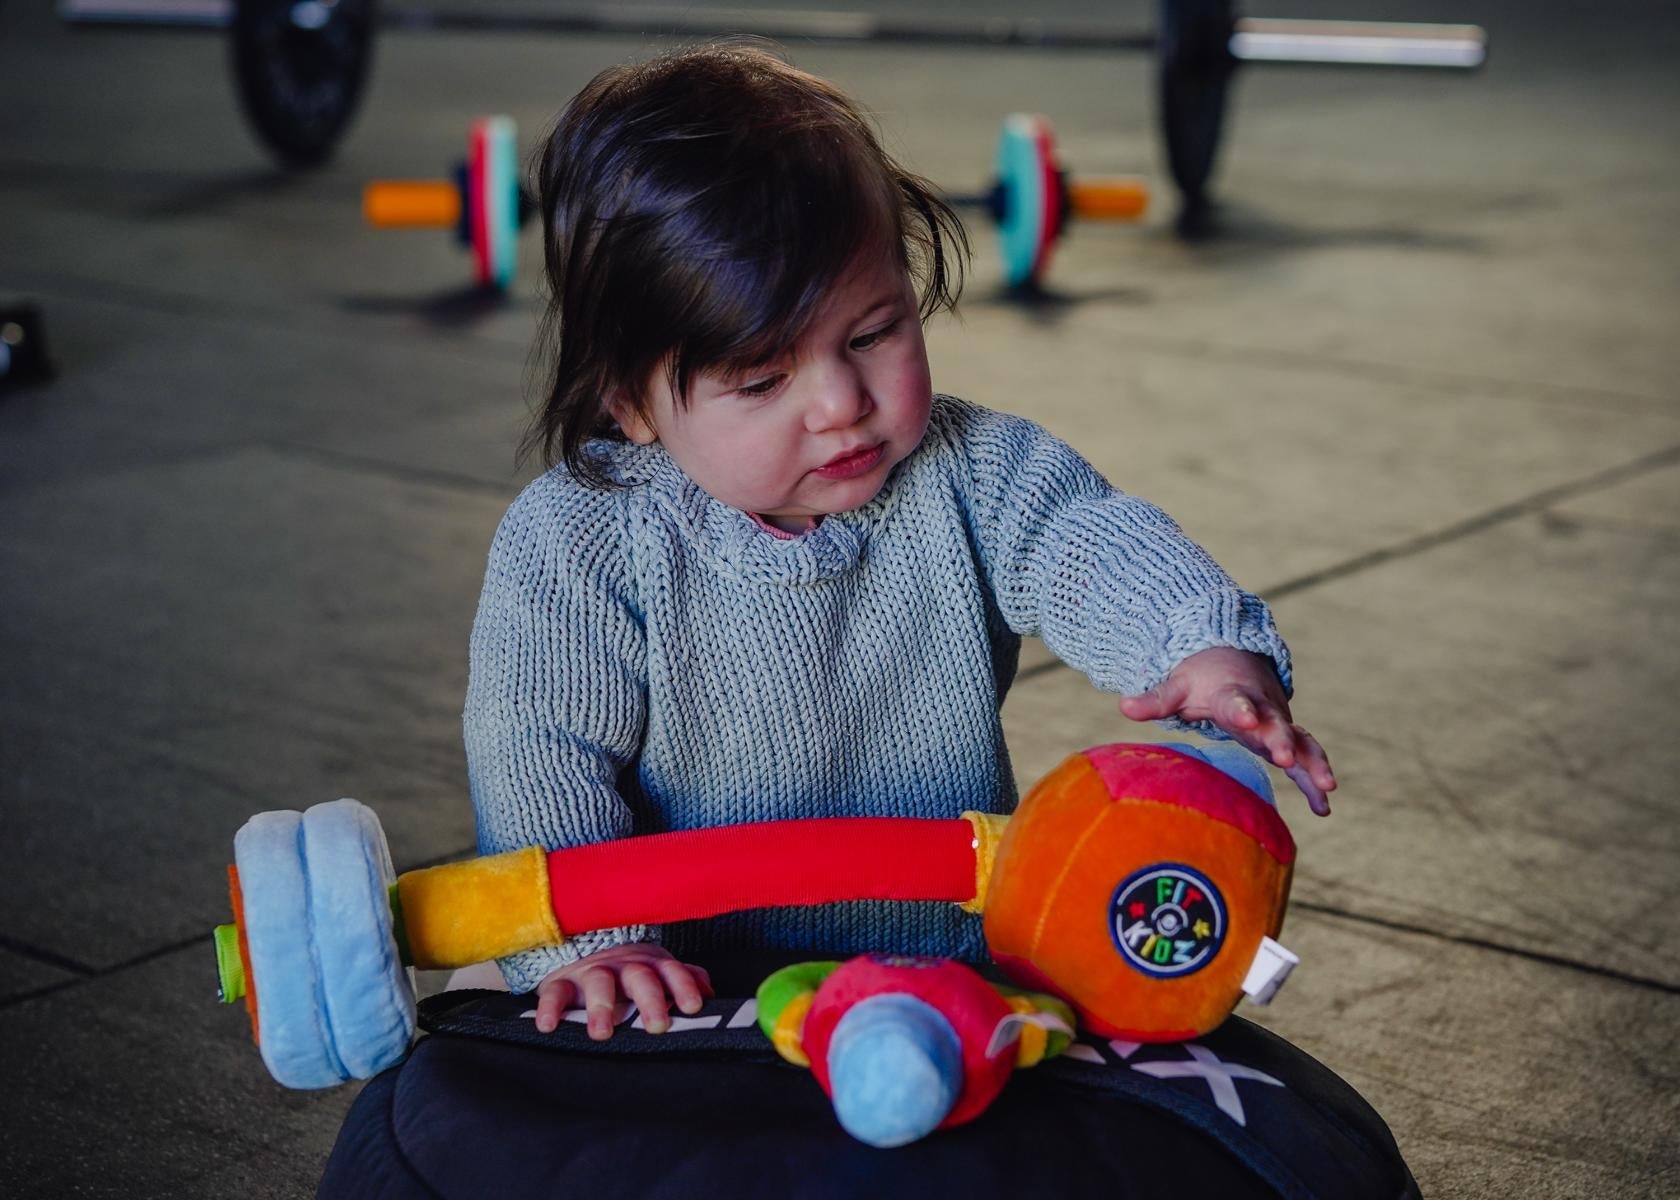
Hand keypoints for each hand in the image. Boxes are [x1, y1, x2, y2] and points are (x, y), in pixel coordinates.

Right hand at [533, 943, 713, 1039]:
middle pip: (640, 977)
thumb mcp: (656, 971)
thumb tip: (710, 993)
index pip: (672, 972)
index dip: (683, 986)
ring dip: (601, 1006)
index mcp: (651, 965)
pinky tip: (549, 1026)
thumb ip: (684, 981)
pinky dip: (550, 1008)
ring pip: (599, 982)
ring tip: (603, 1032)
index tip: (693, 1007)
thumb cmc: (627, 971)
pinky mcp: (561, 983)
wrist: (581, 949)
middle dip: (650, 1000)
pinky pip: (555, 993)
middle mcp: (624, 966)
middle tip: (658, 1026)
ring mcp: (592, 972)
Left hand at [1118, 647, 1336, 815]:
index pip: (1237, 702)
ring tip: (1326, 788)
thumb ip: (1155, 700)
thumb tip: (1124, 705)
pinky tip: (1323, 808)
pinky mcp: (1286, 739)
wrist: (1235, 662)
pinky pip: (1306, 758)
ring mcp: (1277, 724)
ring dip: (1313, 763)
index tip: (1248, 719)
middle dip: (1282, 739)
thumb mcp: (1177, 687)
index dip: (1242, 710)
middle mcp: (1262, 709)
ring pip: (1301, 741)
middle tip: (1286, 757)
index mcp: (1232, 695)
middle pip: (1275, 723)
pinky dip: (1314, 780)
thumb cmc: (1202, 680)